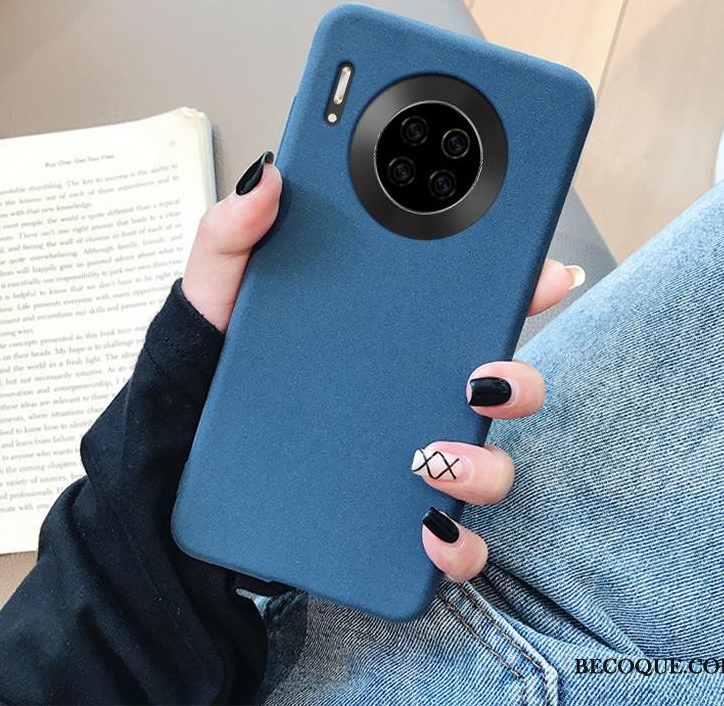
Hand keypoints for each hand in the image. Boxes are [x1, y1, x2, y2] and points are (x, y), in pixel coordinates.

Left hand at [182, 155, 584, 582]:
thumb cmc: (212, 362)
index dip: (521, 287)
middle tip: (480, 374)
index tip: (545, 272)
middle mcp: (412, 392)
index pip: (471, 306)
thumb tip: (270, 180)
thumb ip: (235, 232)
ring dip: (482, 465)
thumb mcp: (219, 290)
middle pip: (499, 384)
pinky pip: (448, 540)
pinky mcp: (389, 516)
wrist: (178, 447)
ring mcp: (408, 454)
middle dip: (517, 380)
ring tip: (430, 454)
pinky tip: (423, 529)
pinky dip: (453, 544)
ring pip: (487, 464)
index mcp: (390, 331)